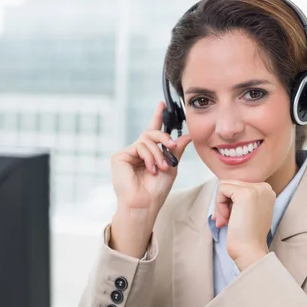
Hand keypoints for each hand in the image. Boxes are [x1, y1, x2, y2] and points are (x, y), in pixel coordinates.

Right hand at [109, 101, 191, 256]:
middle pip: (151, 132)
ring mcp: (128, 153)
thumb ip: (176, 150)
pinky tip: (150, 168)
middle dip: (164, 137)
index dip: (157, 117)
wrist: (145, 203)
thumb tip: (186, 135)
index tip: (161, 104)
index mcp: (149, 153)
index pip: (153, 131)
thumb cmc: (157, 189)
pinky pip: (139, 146)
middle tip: (172, 145)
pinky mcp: (120, 156)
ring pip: (147, 139)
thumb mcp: (171, 166)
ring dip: (158, 153)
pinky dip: (149, 156)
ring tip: (161, 167)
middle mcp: (137, 151)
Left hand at [213, 180, 275, 270]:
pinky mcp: (245, 193)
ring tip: (224, 221)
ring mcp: (256, 189)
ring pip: (225, 185)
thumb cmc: (247, 236)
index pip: (238, 185)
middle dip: (223, 202)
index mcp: (266, 191)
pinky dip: (218, 205)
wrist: (250, 250)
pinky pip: (222, 189)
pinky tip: (225, 219)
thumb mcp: (248, 211)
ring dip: (220, 204)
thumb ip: (240, 198)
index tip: (229, 218)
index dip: (229, 201)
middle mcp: (264, 187)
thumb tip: (222, 188)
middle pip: (231, 184)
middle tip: (223, 220)